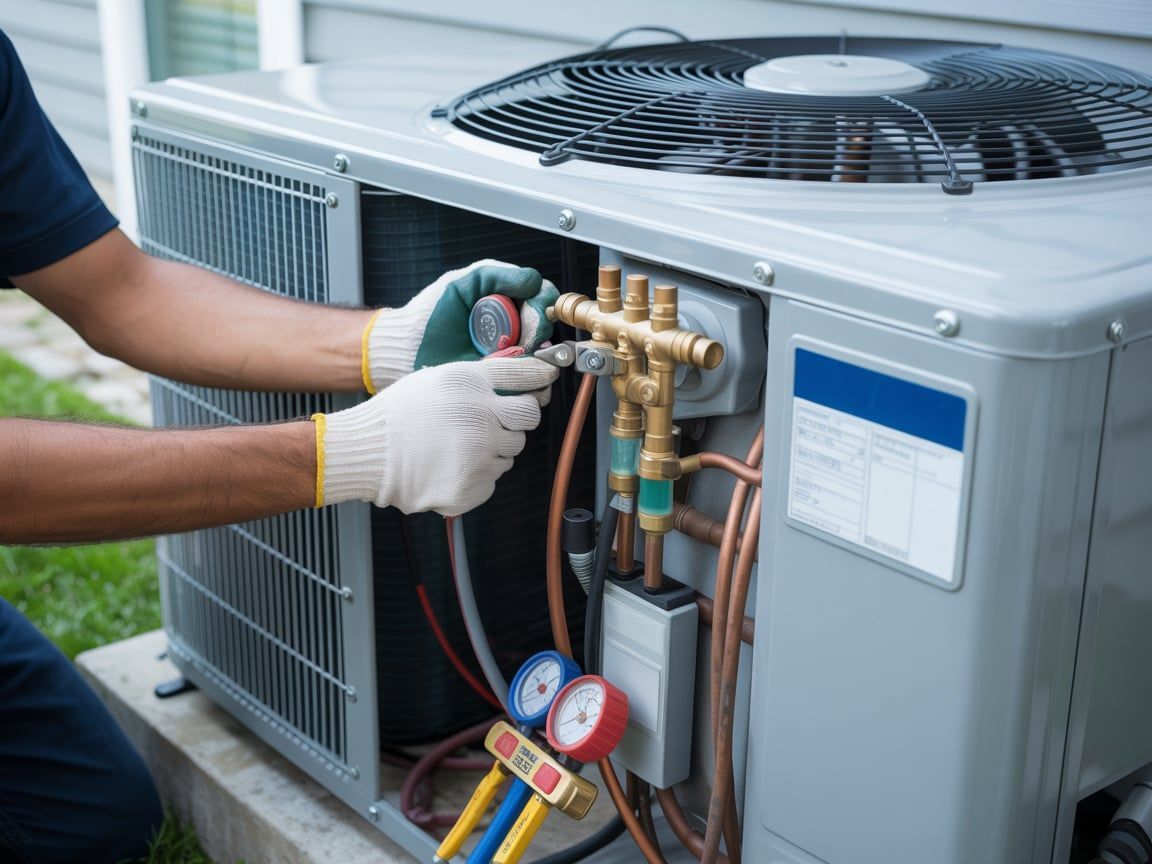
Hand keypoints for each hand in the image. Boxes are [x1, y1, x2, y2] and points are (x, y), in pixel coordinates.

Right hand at [315, 357, 557, 515]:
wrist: (368, 452)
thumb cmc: (400, 414)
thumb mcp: (440, 377)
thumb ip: (481, 376)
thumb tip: (526, 372)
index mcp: (470, 383)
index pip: (526, 376)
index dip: (540, 377)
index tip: (547, 378)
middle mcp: (480, 416)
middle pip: (529, 417)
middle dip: (517, 419)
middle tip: (490, 423)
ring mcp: (478, 454)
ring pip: (510, 451)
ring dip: (492, 449)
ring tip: (455, 446)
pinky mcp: (473, 485)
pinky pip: (493, 479)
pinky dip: (477, 475)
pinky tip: (449, 465)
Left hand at [362, 259, 558, 391]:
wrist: (407, 350)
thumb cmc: (432, 314)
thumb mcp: (463, 285)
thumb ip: (499, 276)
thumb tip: (535, 281)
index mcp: (510, 304)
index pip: (545, 300)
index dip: (544, 306)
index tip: (533, 312)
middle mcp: (517, 332)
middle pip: (549, 331)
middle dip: (538, 334)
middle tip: (519, 338)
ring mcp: (512, 360)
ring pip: (546, 362)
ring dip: (532, 360)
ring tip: (502, 357)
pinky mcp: (504, 386)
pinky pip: (531, 387)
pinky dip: (524, 382)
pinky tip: (499, 373)